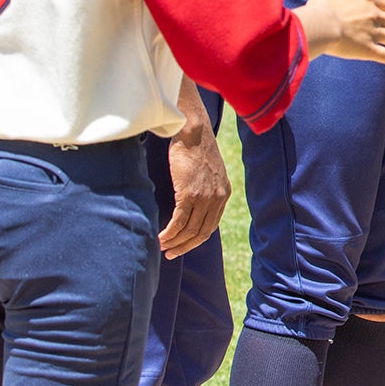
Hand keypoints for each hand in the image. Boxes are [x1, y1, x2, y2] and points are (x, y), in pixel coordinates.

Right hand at [155, 105, 229, 260]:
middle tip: (170, 253)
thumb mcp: (207, 172)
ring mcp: (205, 197)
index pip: (210, 226)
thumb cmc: (195, 149)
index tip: (181, 246)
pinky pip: (179, 221)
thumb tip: (191, 205)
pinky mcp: (190, 193)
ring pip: (189, 230)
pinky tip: (161, 237)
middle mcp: (217, 198)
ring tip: (161, 246)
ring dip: (174, 241)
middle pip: (201, 233)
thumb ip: (204, 190)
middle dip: (184, 246)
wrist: (193, 132)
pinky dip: (170, 232)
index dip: (195, 240)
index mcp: (223, 194)